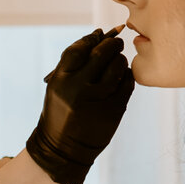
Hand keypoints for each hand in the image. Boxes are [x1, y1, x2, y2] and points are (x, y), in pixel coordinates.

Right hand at [23, 29, 133, 183]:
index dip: (91, 39)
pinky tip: (123, 75)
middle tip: (117, 42)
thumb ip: (75, 63)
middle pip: (100, 55)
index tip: (98, 35)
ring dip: (121, 59)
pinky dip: (127, 75)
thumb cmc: (61, 111)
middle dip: (112, 44)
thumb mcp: (58, 86)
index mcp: (60, 81)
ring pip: (117, 68)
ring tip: (119, 60)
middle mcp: (78, 89)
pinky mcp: (115, 111)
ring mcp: (98, 101)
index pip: (79, 49)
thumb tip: (99, 34)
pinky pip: (127, 84)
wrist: (63, 148)